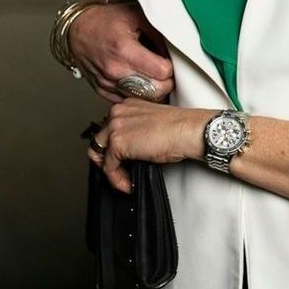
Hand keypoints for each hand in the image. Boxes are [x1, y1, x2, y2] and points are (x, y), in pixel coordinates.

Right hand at [69, 2, 174, 103]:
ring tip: (157, 78)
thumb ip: (159, 33)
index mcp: (124, 50)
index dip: (173, 69)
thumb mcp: (137, 15)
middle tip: (169, 74)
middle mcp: (114, 70)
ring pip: (142, 100)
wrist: (78, 29)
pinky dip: (138, 95)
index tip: (173, 63)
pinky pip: (127, 101)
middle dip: (167, 83)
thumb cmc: (106, 21)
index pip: (162, 73)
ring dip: (154, 92)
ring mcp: (107, 83)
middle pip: (154, 91)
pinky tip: (142, 83)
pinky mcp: (102, 90)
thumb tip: (176, 50)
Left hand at [88, 98, 209, 193]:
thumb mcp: (151, 123)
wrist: (189, 131)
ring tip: (124, 179)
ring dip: (111, 171)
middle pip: (99, 141)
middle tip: (119, 171)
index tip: (120, 160)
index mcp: (126, 105)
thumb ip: (135, 130)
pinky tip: (128, 183)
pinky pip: (109, 168)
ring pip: (100, 155)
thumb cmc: (179, 127)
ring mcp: (115, 127)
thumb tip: (129, 149)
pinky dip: (117, 180)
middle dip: (107, 160)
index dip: (111, 148)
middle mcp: (117, 112)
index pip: (107, 129)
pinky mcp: (117, 143)